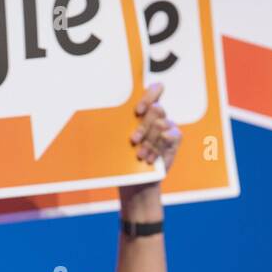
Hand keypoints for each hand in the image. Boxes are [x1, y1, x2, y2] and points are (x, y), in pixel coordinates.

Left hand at [121, 83, 177, 220]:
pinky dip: (158, 148)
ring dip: (149, 141)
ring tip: (139, 155)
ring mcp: (168, 126)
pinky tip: (150, 159)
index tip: (137, 111)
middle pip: (157, 109)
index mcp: (145, 109)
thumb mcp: (116, 141)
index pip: (155, 90)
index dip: (149, 96)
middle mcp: (158, 115)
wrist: (136, 181)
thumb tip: (95, 118)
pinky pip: (170, 137)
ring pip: (161, 125)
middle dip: (144, 126)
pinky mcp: (175, 139)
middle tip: (133, 140)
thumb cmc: (124, 157)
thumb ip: (115, 126)